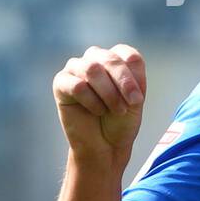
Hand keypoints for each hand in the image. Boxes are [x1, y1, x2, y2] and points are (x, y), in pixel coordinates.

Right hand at [52, 44, 146, 161]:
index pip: (127, 55)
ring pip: (92, 68)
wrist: (105, 145)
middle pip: (110, 59)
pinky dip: (92, 101)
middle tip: (131, 104)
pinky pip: (77, 85)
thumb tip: (127, 59)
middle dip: (124, 83)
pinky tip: (97, 111)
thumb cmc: (121, 120)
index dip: (134, 77)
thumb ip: (133, 77)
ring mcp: (76, 68)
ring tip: (115, 110)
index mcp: (116, 59)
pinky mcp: (61, 83)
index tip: (138, 99)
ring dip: (108, 93)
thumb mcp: (136, 98)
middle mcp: (95, 58)